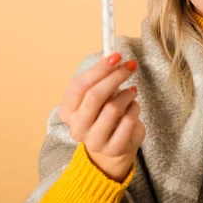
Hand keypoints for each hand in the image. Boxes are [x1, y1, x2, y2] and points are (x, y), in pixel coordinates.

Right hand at [58, 52, 144, 181]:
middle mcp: (77, 127)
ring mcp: (94, 141)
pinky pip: (128, 122)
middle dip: (116, 76)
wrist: (114, 145)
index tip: (116, 55)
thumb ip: (102, 76)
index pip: (79, 86)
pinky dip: (135, 108)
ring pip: (113, 108)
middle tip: (130, 65)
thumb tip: (109, 53)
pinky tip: (134, 106)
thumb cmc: (104, 114)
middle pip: (95, 95)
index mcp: (67, 111)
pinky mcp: (113, 149)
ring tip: (132, 91)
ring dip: (127, 94)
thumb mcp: (99, 94)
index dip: (99, 69)